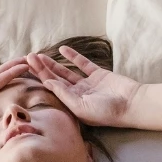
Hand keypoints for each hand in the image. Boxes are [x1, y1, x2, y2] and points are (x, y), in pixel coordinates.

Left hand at [26, 46, 141, 127]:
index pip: (52, 88)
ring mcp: (88, 84)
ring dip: (53, 64)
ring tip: (40, 55)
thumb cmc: (107, 111)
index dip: (40, 76)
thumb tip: (46, 83)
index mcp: (72, 104)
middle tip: (30, 57)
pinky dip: (73, 57)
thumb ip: (63, 94)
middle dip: (43, 69)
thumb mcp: (81, 106)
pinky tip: (62, 49)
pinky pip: (83, 64)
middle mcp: (78, 95)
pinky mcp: (98, 75)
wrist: (132, 104)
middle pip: (56, 79)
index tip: (29, 65)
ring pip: (66, 72)